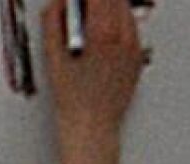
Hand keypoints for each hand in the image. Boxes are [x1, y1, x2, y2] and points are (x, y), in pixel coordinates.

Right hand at [42, 0, 143, 163]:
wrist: (92, 126)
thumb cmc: (73, 98)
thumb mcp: (53, 54)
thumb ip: (53, 20)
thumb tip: (58, 2)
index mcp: (101, 33)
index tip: (75, 1)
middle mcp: (122, 39)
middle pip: (115, 0)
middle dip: (98, 0)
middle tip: (83, 7)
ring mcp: (132, 49)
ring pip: (126, 11)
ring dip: (110, 7)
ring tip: (92, 18)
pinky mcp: (137, 59)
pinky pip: (132, 30)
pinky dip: (119, 24)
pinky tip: (104, 34)